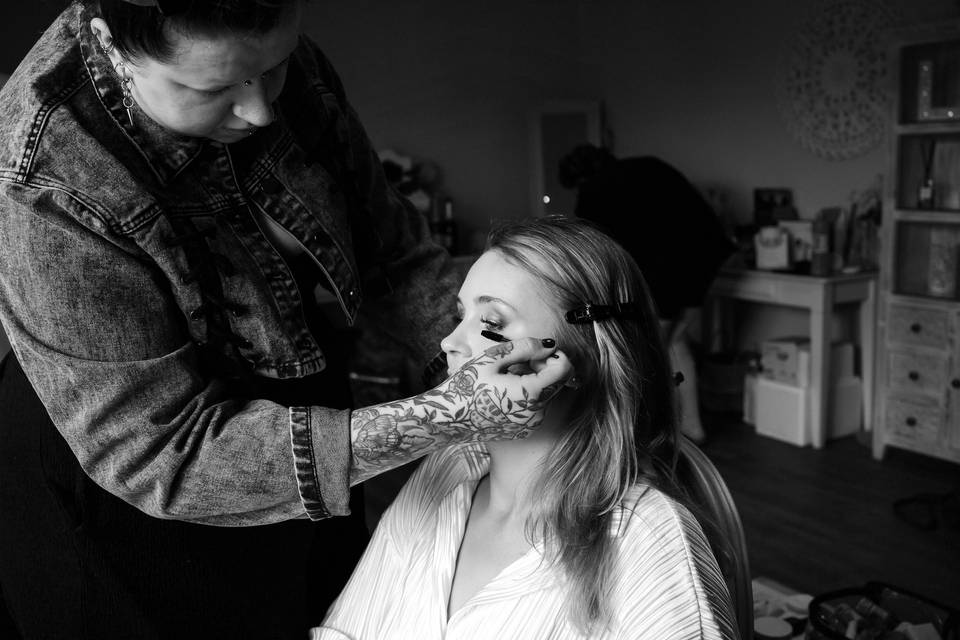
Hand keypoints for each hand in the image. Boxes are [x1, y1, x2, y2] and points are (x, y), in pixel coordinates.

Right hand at [348, 337, 571, 483]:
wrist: (448, 419)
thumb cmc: (467, 386)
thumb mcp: (493, 359)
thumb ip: (525, 348)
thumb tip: (548, 345)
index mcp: (531, 393)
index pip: (564, 369)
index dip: (556, 355)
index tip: (538, 352)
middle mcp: (537, 412)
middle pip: (558, 382)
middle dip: (545, 367)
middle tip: (518, 362)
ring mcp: (531, 424)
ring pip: (548, 395)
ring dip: (536, 382)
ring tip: (507, 378)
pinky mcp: (525, 430)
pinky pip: (537, 408)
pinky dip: (528, 396)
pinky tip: (505, 393)